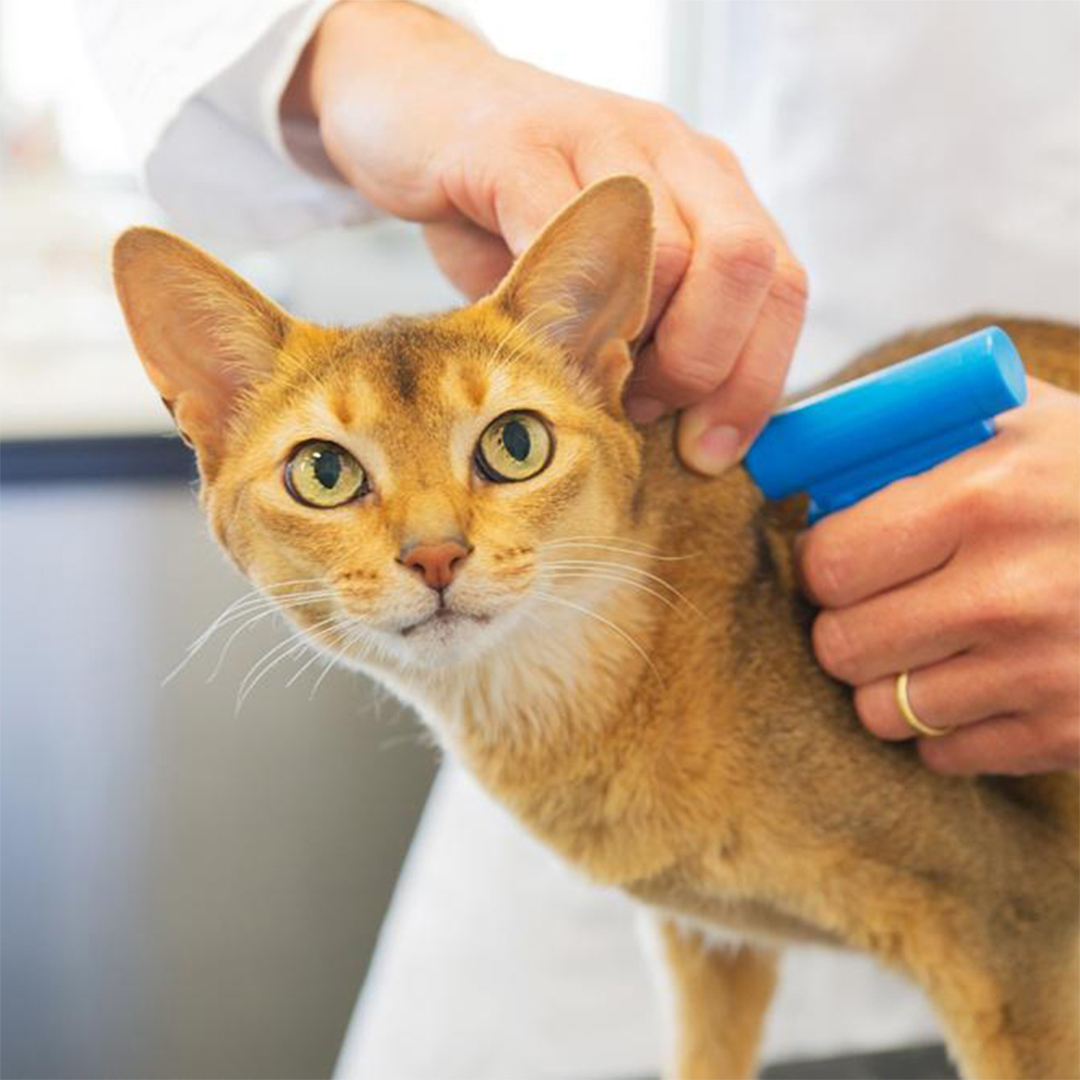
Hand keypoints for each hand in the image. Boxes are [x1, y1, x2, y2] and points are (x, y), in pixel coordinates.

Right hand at [282, 1, 807, 473]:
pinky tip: (531, 335)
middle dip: (702, 367)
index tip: (707, 451)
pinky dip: (558, 308)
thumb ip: (646, 337)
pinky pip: (566, 236)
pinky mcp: (519, 147)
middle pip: (745, 265)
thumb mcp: (597, 277)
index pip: (781, 286)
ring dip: (629, 348)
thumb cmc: (511, 211)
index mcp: (708, 187)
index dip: (755, 383)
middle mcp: (672, 152)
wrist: (418, 109)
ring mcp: (601, 139)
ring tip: (581, 373)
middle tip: (641, 409)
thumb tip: (681, 435)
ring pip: (667, 256)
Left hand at [797, 378, 1079, 775]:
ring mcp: (1046, 672)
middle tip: (877, 606)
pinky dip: (947, 727)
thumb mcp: (1023, 421)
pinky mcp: (1071, 734)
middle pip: (841, 646)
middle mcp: (1011, 592)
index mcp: (988, 498)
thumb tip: (806, 472)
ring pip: (881, 711)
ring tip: (930, 644)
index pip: (830, 564)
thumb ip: (912, 437)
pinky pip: (943, 757)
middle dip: (845, 625)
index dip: (820, 564)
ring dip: (889, 681)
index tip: (838, 561)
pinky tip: (981, 683)